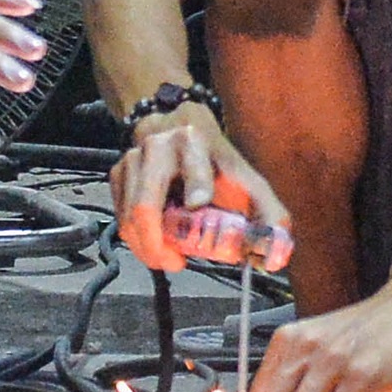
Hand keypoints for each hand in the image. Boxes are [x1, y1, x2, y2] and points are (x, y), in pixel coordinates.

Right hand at [118, 103, 294, 273]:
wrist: (178, 128)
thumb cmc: (215, 163)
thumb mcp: (247, 182)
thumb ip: (269, 217)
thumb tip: (274, 258)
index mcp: (194, 143)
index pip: (193, 166)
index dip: (197, 184)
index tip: (199, 203)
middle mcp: (157, 147)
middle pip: (146, 205)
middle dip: (156, 244)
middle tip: (175, 263)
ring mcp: (132, 160)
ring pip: (129, 217)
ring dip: (147, 247)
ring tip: (169, 259)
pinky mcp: (117, 174)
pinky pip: (120, 217)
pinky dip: (136, 239)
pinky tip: (154, 244)